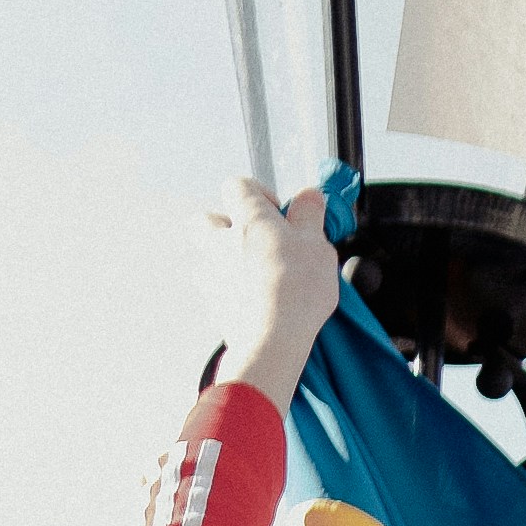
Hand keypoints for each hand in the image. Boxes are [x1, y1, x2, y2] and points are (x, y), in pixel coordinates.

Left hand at [202, 178, 343, 410]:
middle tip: (259, 243)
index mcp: (247, 218)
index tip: (281, 214)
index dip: (259, 194)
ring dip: (228, 260)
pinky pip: (215, 288)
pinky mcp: (212, 303)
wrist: (271, 339)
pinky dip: (230, 290)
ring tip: (259, 277)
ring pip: (208, 256)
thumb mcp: (317, 243)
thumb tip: (309, 195)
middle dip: (229, 225)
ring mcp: (211, 273)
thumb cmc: (297, 287)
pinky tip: (256, 303)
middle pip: (208, 219)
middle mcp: (220, 240)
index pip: (238, 185)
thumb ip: (310, 214)